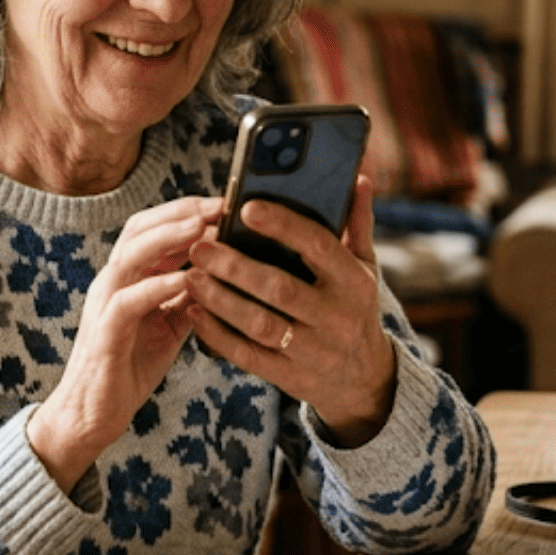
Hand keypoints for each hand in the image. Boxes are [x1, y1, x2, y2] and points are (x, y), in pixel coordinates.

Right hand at [27, 196, 223, 491]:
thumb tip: (222, 269)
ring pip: (131, 255)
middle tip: (219, 204)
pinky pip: (128, 301)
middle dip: (180, 213)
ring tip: (203, 227)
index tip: (225, 203)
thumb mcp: (169, 325)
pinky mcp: (104, 333)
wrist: (92, 414)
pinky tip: (186, 279)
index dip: (186, 211)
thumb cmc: (129, 367)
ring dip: (169, 238)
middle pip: (139, 229)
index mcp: (129, 278)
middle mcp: (113, 282)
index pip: (152, 228)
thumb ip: (188, 296)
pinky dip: (157, 286)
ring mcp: (104, 304)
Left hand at [183, 176, 395, 446]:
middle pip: (281, 289)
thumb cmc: (354, 306)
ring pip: (260, 324)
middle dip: (237, 267)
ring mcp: (312, 350)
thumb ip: (358, 223)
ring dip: (221, 300)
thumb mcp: (364, 266)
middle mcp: (335, 317)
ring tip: (190, 275)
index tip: (247, 208)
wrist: (361, 376)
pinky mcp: (289, 376)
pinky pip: (248, 356)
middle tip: (200, 246)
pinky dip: (218, 335)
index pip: (320, 247)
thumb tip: (358, 178)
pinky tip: (193, 312)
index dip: (284, 227)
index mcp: (354, 282)